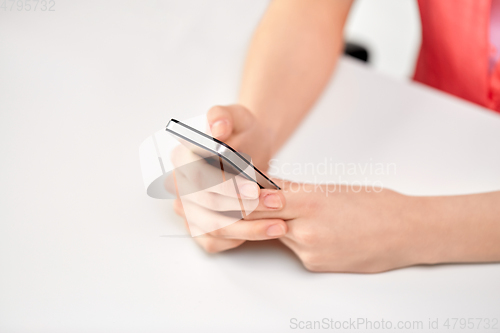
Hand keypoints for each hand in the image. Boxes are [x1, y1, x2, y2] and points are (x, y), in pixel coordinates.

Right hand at [169, 105, 283, 251]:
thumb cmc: (240, 132)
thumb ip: (224, 116)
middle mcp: (180, 185)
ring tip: (280, 224)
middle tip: (277, 203)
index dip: (225, 187)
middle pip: (207, 206)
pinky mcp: (198, 225)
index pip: (197, 178)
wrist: (249, 147)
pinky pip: (214, 242)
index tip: (253, 190)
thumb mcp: (237, 116)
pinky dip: (239, 239)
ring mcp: (187, 208)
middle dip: (245, 208)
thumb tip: (217, 127)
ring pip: (213, 228)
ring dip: (248, 229)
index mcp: (182, 157)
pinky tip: (263, 230)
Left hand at [245, 180, 426, 272]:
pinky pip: (294, 248)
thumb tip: (266, 184)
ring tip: (294, 211)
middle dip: (250, 210)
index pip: (260, 200)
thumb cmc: (374, 204)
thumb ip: (294, 189)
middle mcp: (306, 230)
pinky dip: (294, 237)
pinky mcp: (315, 265)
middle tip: (235, 200)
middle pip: (262, 219)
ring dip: (277, 223)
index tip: (226, 189)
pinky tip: (314, 228)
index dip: (240, 196)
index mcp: (310, 203)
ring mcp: (310, 251)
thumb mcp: (332, 189)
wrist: (405, 233)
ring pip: (278, 234)